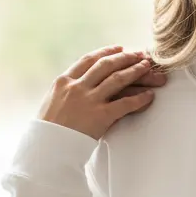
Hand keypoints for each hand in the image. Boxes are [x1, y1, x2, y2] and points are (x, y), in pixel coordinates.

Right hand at [38, 45, 161, 139]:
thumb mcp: (52, 101)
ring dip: (135, 71)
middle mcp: (77, 87)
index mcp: (63, 81)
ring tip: (147, 68)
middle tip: (139, 55)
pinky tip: (149, 96)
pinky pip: (125, 104)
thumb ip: (67, 90)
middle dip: (125, 58)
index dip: (106, 52)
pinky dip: (140, 98)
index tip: (119, 48)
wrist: (46, 148)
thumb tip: (79, 83)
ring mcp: (89, 101)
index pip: (88, 60)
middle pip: (106, 65)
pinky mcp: (100, 116)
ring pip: (117, 79)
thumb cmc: (48, 129)